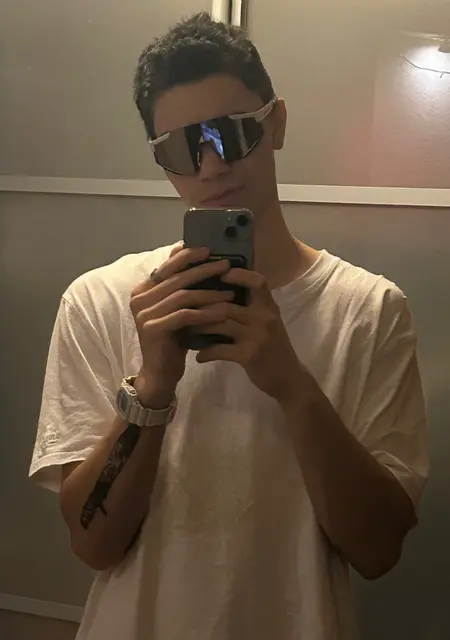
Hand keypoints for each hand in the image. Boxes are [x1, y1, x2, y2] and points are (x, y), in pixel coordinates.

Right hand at [130, 244, 233, 406]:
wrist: (161, 372)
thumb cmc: (174, 339)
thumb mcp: (179, 310)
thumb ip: (184, 289)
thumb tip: (207, 260)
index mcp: (143, 289)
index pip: (166, 265)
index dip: (187, 255)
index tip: (209, 249)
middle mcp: (139, 298)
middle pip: (176, 278)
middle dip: (204, 270)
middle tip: (226, 265)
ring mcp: (143, 313)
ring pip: (182, 295)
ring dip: (209, 293)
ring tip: (231, 293)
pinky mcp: (152, 328)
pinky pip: (185, 315)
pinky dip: (206, 313)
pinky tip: (223, 312)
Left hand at [194, 268, 303, 403]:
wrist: (289, 378)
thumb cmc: (274, 348)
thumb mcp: (268, 323)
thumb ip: (252, 307)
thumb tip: (221, 292)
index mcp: (269, 306)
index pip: (257, 281)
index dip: (238, 275)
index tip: (220, 274)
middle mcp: (265, 317)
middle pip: (227, 304)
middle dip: (203, 306)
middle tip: (185, 308)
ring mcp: (257, 336)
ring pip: (220, 324)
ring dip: (199, 327)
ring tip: (187, 330)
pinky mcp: (249, 355)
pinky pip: (220, 349)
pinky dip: (206, 352)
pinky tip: (198, 356)